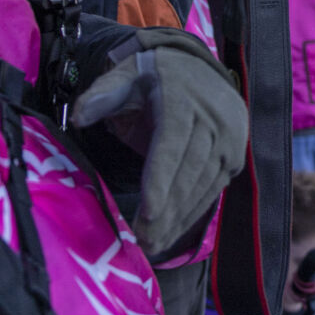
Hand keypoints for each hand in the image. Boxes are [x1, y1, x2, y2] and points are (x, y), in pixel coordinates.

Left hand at [70, 27, 246, 260]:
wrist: (198, 69)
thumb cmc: (153, 77)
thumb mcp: (125, 74)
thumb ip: (102, 94)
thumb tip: (79, 117)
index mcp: (184, 98)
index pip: (172, 144)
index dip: (160, 180)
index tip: (147, 213)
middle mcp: (215, 119)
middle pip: (189, 171)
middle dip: (166, 211)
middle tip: (142, 242)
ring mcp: (230, 139)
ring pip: (203, 185)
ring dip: (179, 218)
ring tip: (153, 244)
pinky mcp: (235, 156)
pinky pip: (214, 189)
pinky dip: (194, 213)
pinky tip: (173, 231)